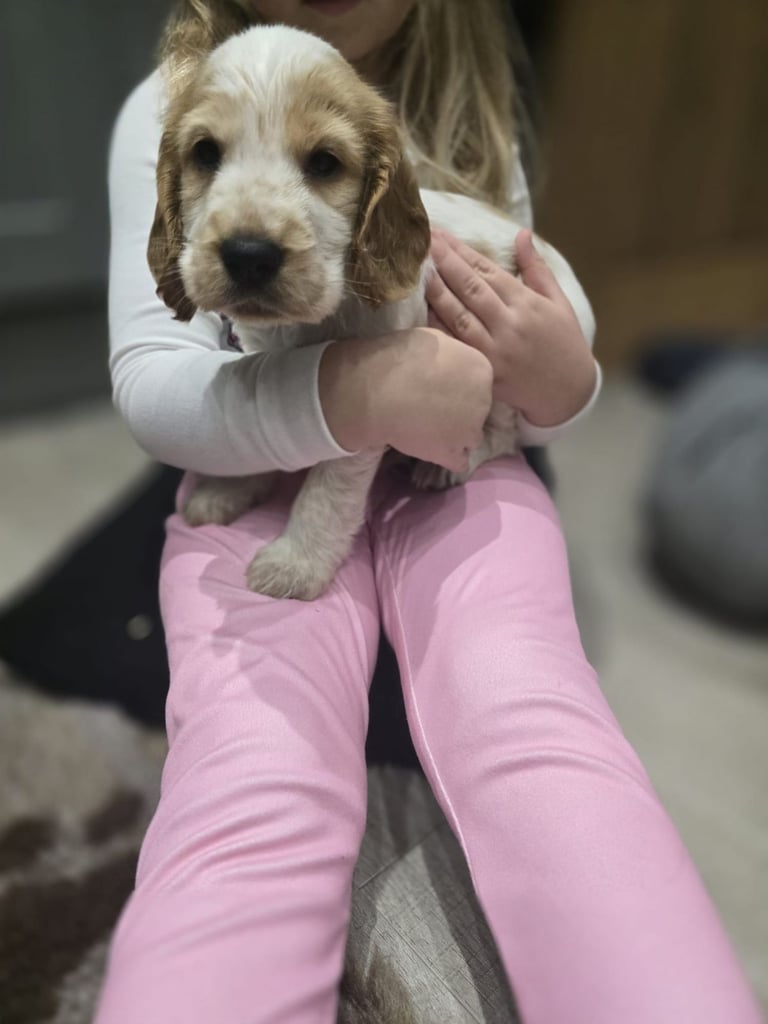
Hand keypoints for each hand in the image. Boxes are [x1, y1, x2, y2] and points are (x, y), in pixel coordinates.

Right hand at [319, 328, 492, 472]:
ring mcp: (470, 430)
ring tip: (428, 428)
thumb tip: (451, 361)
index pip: (479, 385)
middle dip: (460, 411)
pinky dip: (447, 457)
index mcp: (482, 369)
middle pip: (478, 411)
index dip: (460, 388)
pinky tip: (431, 448)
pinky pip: (459, 461)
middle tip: (431, 407)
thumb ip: (453, 353)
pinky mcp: (452, 453)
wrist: (378, 388)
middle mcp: (484, 401)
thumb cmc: (401, 356)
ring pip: (469, 437)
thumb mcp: (435, 339)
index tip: (439, 387)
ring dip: (454, 434)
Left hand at [426, 228, 596, 426]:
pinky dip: (439, 329)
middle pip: (470, 289)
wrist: (570, 392)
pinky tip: (423, 311)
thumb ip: (536, 268)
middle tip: (423, 242)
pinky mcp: (486, 373)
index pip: (487, 271)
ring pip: (459, 317)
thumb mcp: (558, 301)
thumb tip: (522, 233)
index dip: (462, 251)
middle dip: (445, 263)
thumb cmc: (564, 342)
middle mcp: (509, 325)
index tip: (441, 234)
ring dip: (437, 292)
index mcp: (526, 304)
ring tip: (418, 271)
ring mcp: (495, 351)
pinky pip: (458, 347)